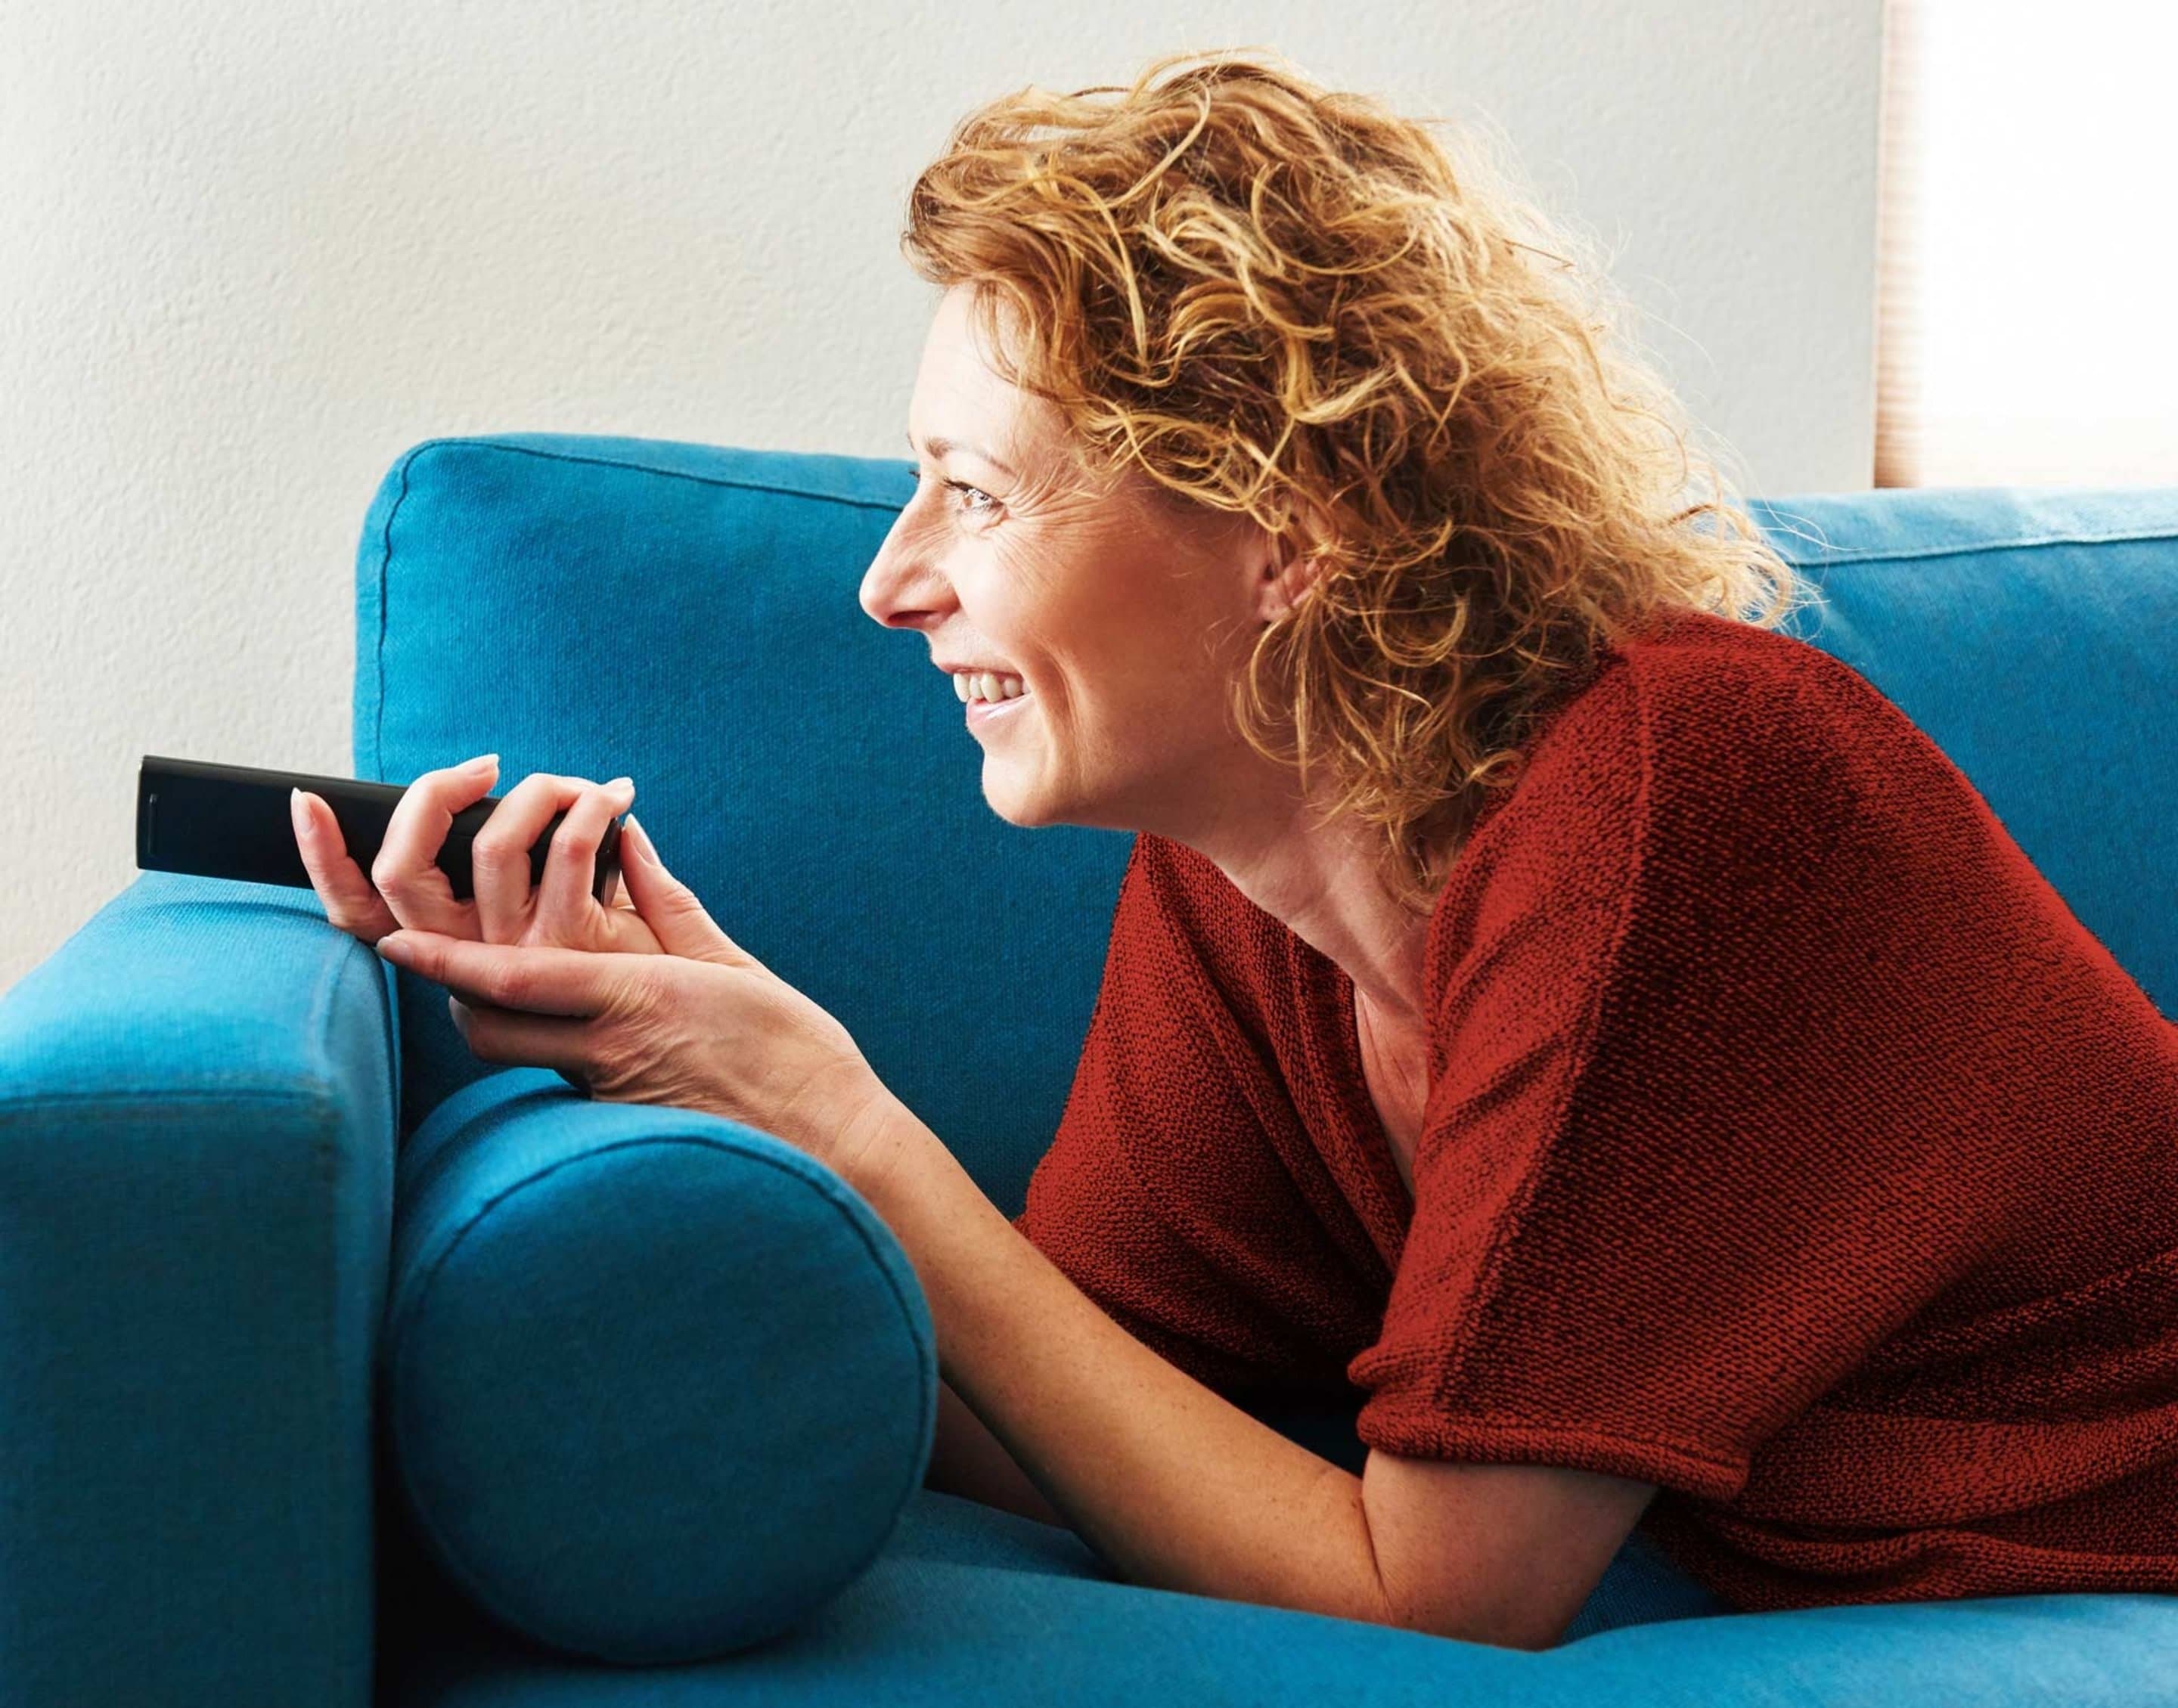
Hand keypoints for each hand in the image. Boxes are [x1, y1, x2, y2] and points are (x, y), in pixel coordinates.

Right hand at [291, 753, 662, 957]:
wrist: (688, 1018)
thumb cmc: (621, 959)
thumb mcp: (548, 918)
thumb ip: (510, 873)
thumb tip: (481, 801)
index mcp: (451, 950)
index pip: (359, 913)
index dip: (321, 858)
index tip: (307, 801)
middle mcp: (471, 959)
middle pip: (401, 872)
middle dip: (430, 795)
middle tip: (481, 768)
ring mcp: (520, 955)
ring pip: (492, 843)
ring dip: (537, 791)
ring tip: (578, 787)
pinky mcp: (577, 946)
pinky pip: (570, 846)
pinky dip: (593, 806)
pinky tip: (616, 801)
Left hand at [372, 814, 896, 1176]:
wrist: (831, 1146)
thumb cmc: (795, 1052)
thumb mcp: (733, 965)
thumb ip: (667, 904)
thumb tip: (627, 842)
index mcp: (638, 996)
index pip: (514, 977)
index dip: (445, 959)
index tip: (395, 941)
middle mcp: (609, 1050)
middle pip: (487, 1026)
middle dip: (452, 992)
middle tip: (445, 953)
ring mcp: (609, 1094)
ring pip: (513, 1057)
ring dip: (492, 1023)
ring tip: (505, 991)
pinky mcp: (618, 1126)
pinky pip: (557, 1081)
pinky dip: (547, 1052)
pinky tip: (575, 1037)